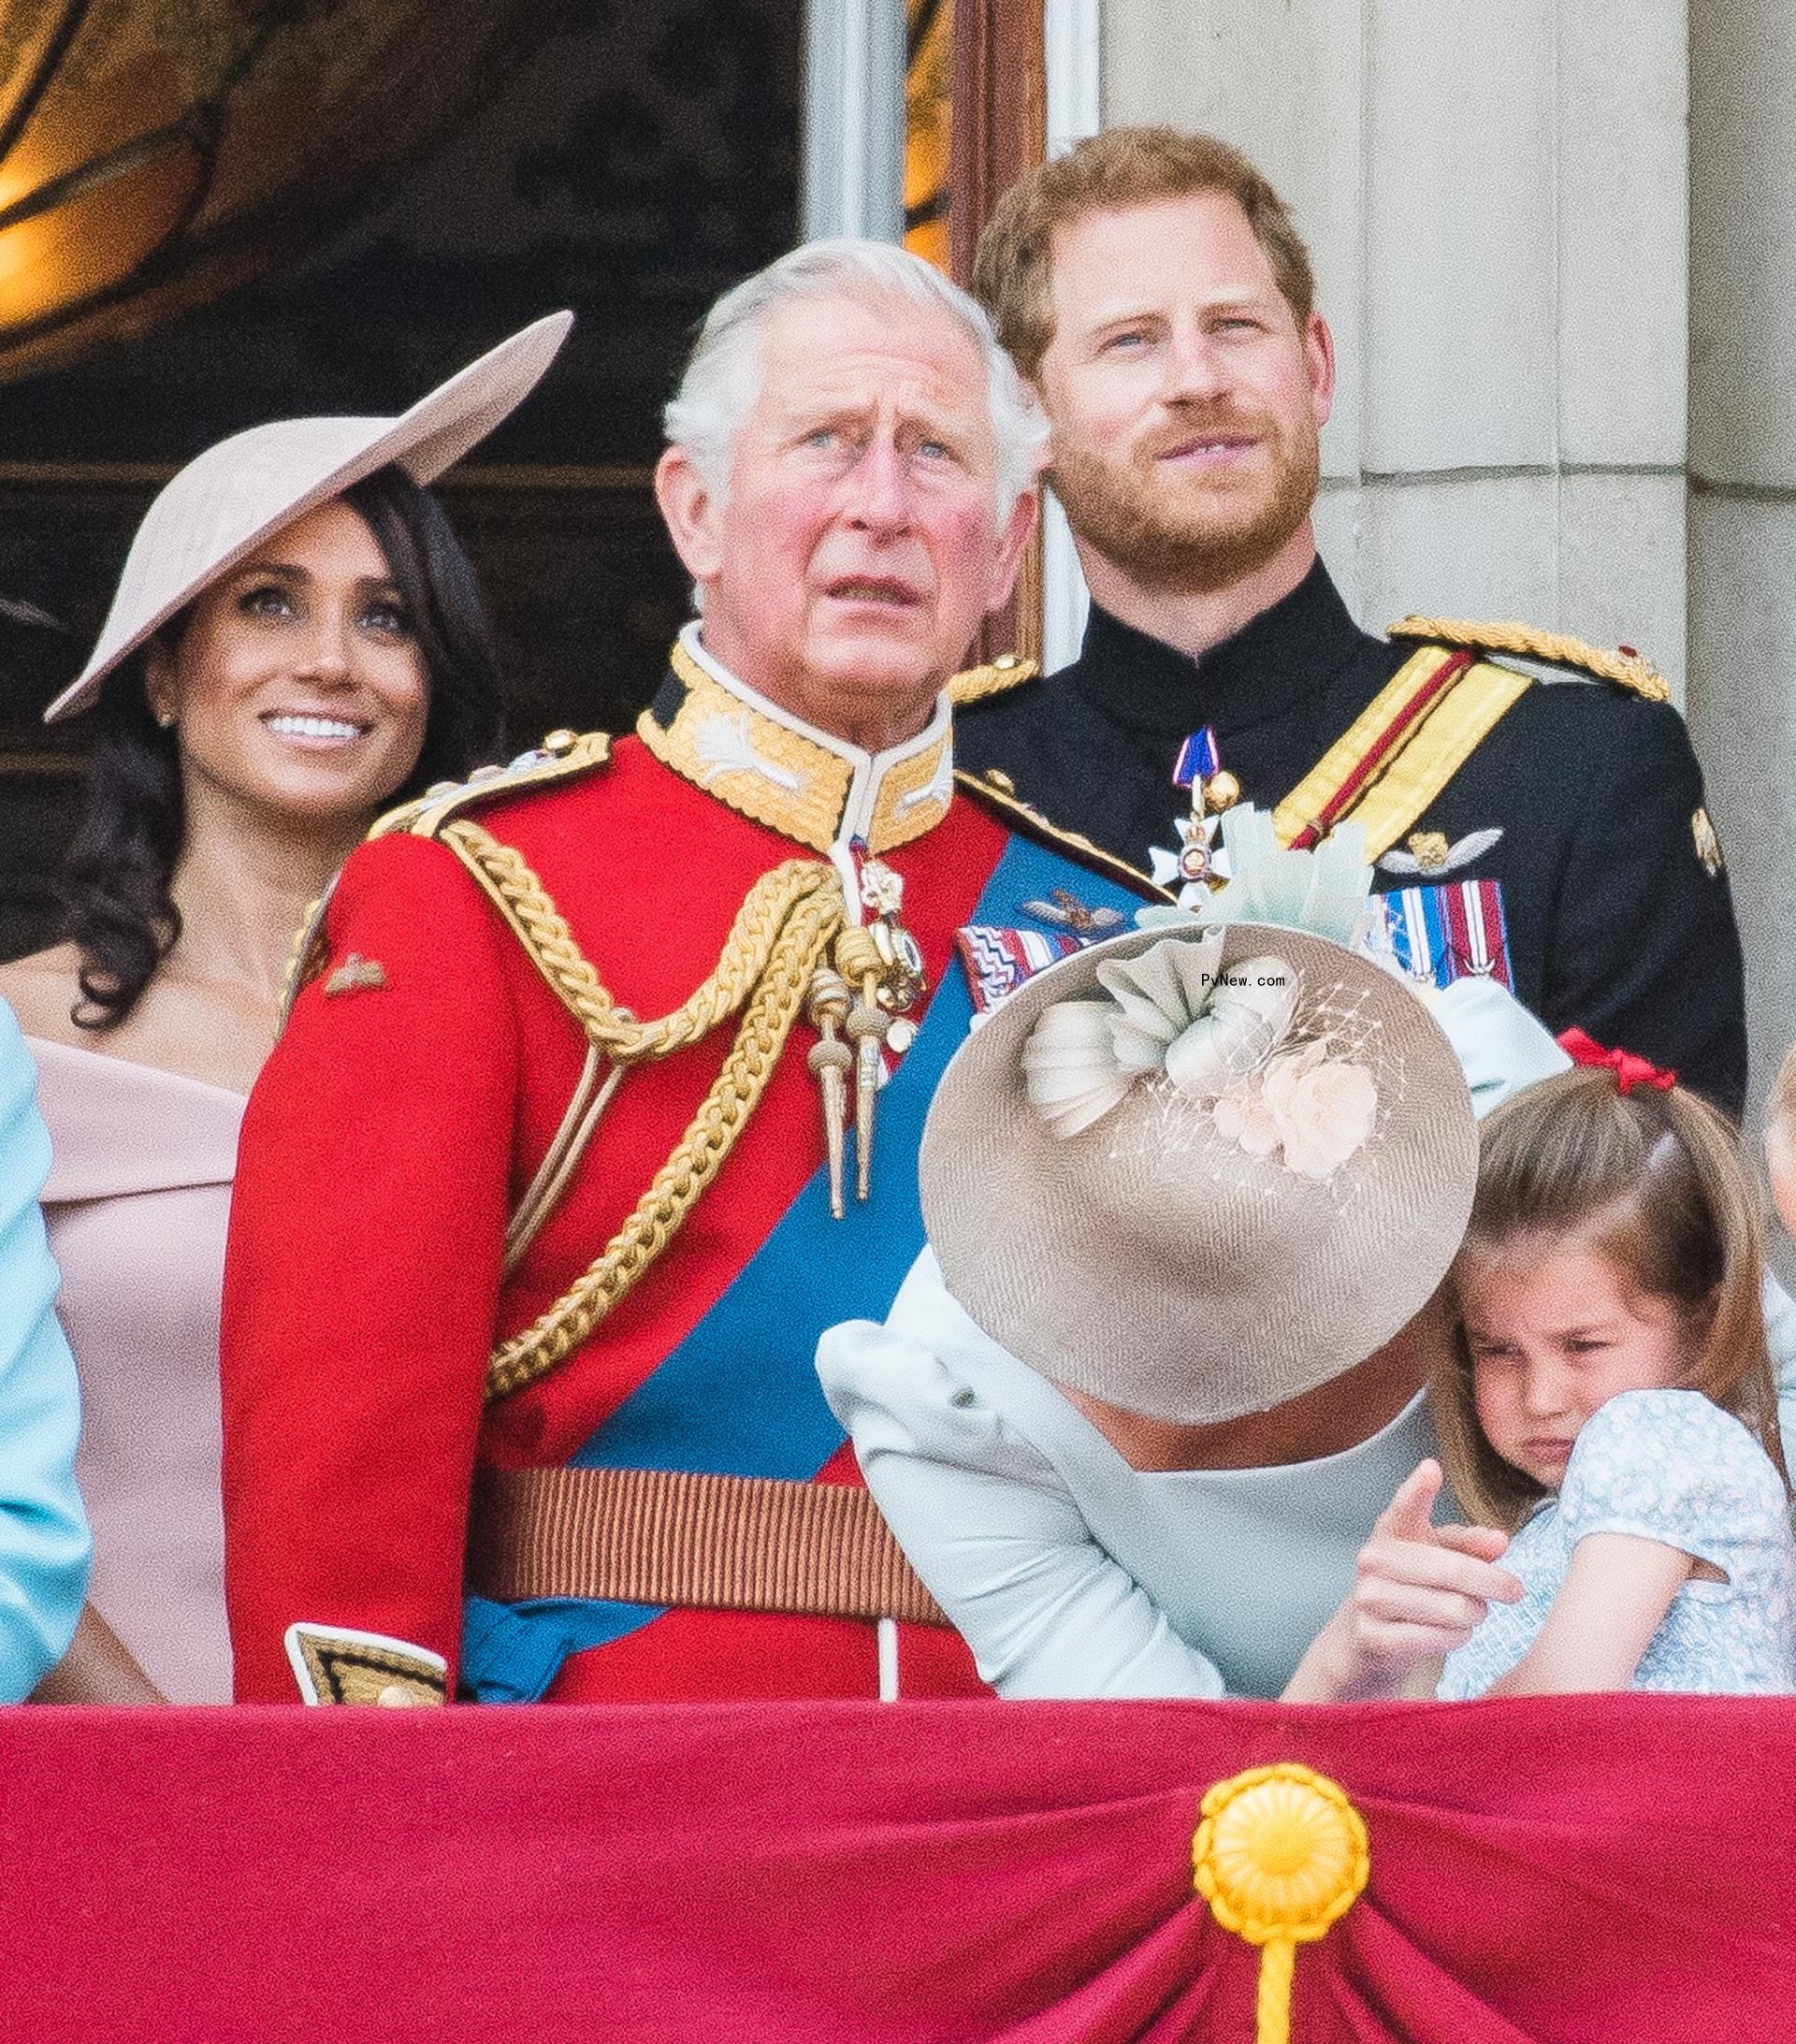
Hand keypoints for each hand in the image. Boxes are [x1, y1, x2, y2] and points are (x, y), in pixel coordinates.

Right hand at [1284, 1459, 1521, 1701]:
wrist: (1366, 1638)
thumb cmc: (1415, 1587)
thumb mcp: (1440, 1557)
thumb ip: (1470, 1545)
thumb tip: (1500, 1541)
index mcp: (1391, 1531)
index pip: (1405, 1506)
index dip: (1418, 1489)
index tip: (1432, 1469)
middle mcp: (1373, 1559)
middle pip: (1451, 1569)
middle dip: (1493, 1583)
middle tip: (1515, 1590)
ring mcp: (1368, 1598)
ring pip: (1451, 1608)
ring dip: (1475, 1614)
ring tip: (1472, 1613)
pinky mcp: (1372, 1636)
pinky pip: (1438, 1639)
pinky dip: (1458, 1638)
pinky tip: (1455, 1633)